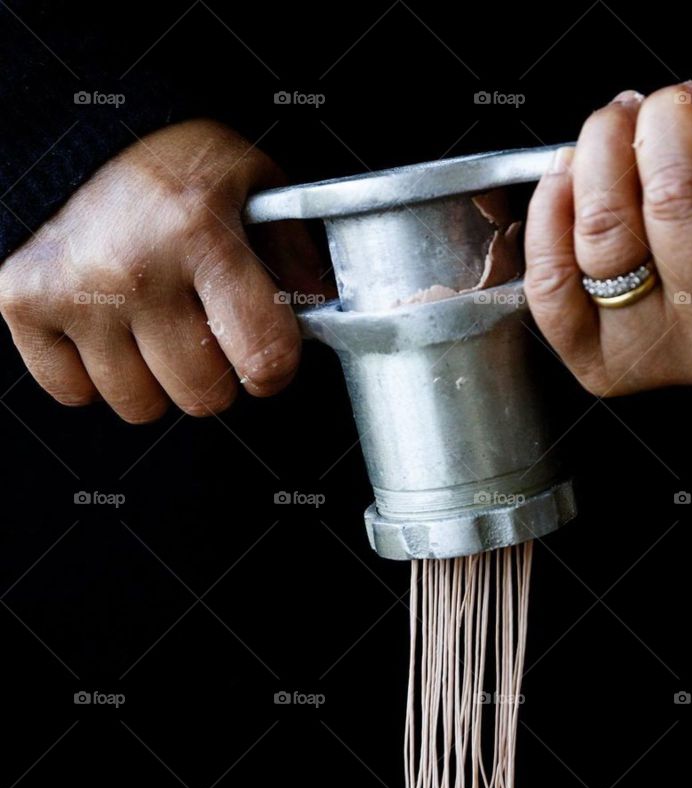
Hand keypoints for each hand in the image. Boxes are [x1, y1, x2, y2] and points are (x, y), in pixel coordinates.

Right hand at [0, 119, 321, 421]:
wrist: (74, 135)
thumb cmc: (171, 170)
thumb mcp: (250, 183)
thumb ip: (292, 249)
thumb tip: (320, 310)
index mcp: (200, 233)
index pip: (264, 359)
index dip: (274, 368)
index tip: (266, 356)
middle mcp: (135, 268)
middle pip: (203, 395)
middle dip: (214, 373)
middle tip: (202, 328)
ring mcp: (77, 291)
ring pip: (140, 406)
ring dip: (154, 379)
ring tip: (153, 324)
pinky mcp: (25, 304)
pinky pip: (74, 394)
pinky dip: (90, 375)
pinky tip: (105, 328)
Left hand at [524, 46, 691, 395]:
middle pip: (674, 204)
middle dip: (661, 124)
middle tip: (666, 109)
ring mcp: (658, 358)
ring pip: (607, 234)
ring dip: (601, 151)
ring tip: (620, 129)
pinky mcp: (597, 363)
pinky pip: (552, 283)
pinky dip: (550, 210)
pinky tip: (573, 178)